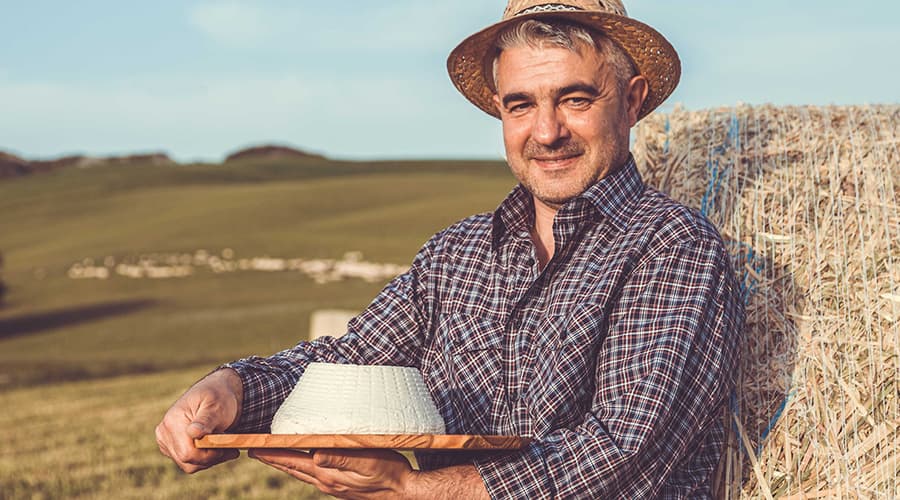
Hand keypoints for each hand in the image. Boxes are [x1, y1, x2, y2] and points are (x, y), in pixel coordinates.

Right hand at [155, 368, 243, 472]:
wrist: (216, 393)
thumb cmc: (218, 397)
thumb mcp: (216, 405)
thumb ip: (206, 420)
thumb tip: (193, 433)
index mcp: (172, 421)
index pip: (188, 452)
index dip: (211, 455)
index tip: (230, 448)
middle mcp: (164, 433)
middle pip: (187, 461)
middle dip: (212, 458)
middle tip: (232, 448)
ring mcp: (166, 441)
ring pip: (188, 465)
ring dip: (210, 459)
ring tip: (225, 445)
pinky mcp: (172, 448)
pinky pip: (189, 463)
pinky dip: (204, 459)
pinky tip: (215, 447)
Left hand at [249, 448, 413, 498]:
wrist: (404, 492)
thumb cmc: (389, 472)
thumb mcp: (366, 461)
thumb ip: (340, 458)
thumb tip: (314, 454)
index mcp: (328, 474)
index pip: (293, 461)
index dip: (273, 454)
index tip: (253, 447)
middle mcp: (326, 482)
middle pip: (293, 468)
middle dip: (273, 459)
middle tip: (255, 451)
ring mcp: (333, 486)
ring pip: (302, 473)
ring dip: (286, 464)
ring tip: (274, 456)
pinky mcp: (342, 487)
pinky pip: (314, 476)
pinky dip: (302, 468)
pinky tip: (305, 465)